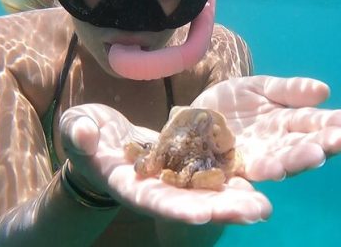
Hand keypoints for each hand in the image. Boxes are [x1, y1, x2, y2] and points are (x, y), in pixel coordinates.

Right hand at [59, 103, 271, 223]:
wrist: (104, 138)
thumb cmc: (86, 132)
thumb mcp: (76, 127)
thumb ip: (77, 132)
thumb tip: (83, 132)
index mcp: (127, 184)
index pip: (151, 199)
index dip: (175, 208)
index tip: (202, 214)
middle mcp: (154, 188)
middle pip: (188, 204)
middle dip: (220, 210)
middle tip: (257, 212)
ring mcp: (172, 179)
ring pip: (204, 193)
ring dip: (234, 200)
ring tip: (264, 205)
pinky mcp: (184, 164)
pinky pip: (209, 172)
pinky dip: (231, 178)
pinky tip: (258, 179)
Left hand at [191, 76, 340, 180]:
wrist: (192, 114)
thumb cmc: (232, 101)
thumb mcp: (259, 87)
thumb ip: (289, 90)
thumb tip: (324, 91)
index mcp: (285, 122)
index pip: (313, 123)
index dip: (332, 123)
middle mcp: (275, 144)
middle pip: (301, 145)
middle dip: (321, 143)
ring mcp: (255, 158)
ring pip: (280, 161)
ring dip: (297, 160)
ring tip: (314, 155)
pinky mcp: (233, 169)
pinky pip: (249, 172)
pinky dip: (263, 171)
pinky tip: (275, 170)